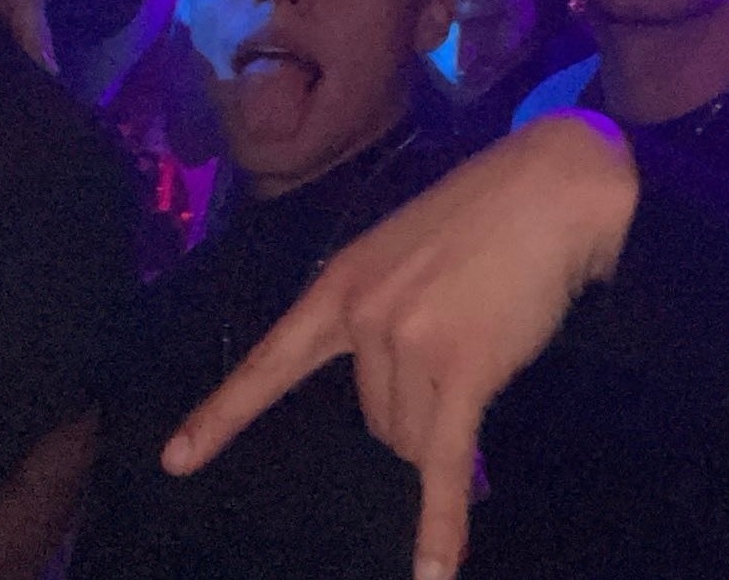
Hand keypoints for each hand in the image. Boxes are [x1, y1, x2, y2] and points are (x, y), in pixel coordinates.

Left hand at [160, 111, 639, 579]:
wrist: (552, 187)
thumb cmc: (487, 214)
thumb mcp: (405, 252)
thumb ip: (385, 313)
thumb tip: (404, 401)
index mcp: (339, 284)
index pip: (269, 361)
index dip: (222, 416)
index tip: (176, 460)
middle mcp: (361, 318)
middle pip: (375, 419)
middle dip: (418, 410)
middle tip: (466, 343)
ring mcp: (407, 345)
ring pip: (414, 439)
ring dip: (450, 426)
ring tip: (490, 348)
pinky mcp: (461, 371)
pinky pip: (443, 463)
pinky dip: (440, 524)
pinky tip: (433, 573)